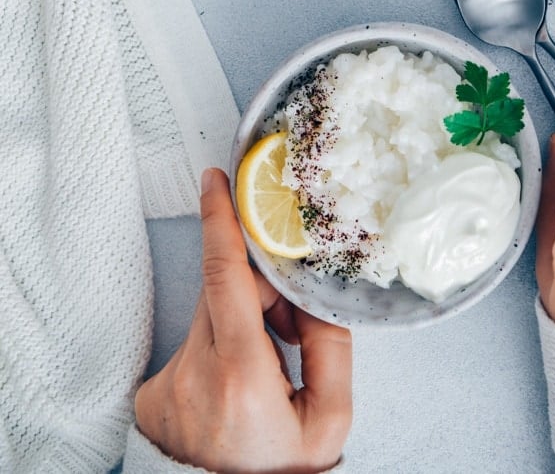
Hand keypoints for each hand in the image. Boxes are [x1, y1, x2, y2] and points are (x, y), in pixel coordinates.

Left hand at [135, 168, 351, 473]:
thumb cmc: (281, 473)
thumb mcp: (328, 421)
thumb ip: (331, 348)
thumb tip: (312, 295)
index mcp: (239, 374)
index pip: (223, 275)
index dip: (220, 221)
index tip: (215, 180)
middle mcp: (193, 372)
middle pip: (224, 293)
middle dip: (261, 291)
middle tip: (291, 327)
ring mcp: (167, 384)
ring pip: (209, 317)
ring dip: (241, 323)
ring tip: (268, 369)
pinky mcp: (152, 394)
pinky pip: (191, 346)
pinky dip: (219, 350)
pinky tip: (237, 388)